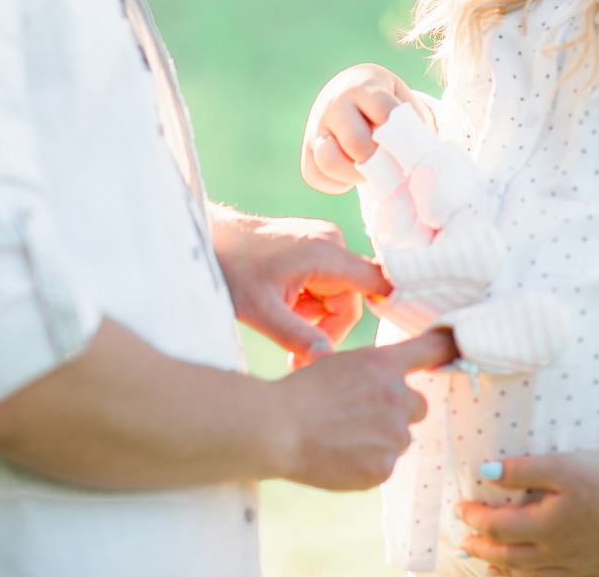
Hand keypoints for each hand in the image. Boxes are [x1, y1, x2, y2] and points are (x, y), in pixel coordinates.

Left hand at [211, 209, 390, 366]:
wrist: (208, 239)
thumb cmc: (230, 269)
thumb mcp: (259, 310)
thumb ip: (296, 335)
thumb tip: (327, 359)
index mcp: (326, 253)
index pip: (379, 282)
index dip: (390, 308)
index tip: (389, 340)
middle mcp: (332, 243)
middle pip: (351, 300)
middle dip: (326, 329)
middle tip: (295, 354)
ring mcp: (323, 243)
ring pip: (337, 297)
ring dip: (314, 317)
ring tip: (280, 322)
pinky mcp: (313, 248)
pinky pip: (325, 286)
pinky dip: (308, 304)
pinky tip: (282, 306)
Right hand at [270, 328, 457, 489]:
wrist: (278, 428)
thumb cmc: (301, 393)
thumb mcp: (339, 364)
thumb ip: (374, 373)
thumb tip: (393, 384)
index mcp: (384, 365)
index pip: (431, 350)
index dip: (447, 348)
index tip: (457, 348)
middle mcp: (397, 397)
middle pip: (418, 405)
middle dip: (397, 410)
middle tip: (362, 414)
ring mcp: (392, 435)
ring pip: (399, 438)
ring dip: (381, 438)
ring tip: (342, 436)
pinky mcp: (383, 468)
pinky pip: (385, 464)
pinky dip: (367, 463)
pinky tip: (339, 454)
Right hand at [302, 63, 431, 194]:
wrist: (347, 89)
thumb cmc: (383, 102)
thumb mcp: (400, 98)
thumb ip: (411, 121)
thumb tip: (417, 156)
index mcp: (363, 88)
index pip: (383, 111)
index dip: (401, 136)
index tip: (412, 152)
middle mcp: (335, 105)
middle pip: (356, 142)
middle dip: (379, 161)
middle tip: (393, 167)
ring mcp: (316, 127)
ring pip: (328, 161)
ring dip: (355, 175)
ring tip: (370, 172)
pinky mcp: (306, 149)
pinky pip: (314, 175)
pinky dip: (336, 184)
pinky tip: (352, 175)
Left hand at [458, 388, 598, 573]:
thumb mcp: (562, 465)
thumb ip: (521, 470)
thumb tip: (484, 472)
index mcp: (546, 526)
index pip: (497, 527)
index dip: (474, 518)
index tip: (460, 507)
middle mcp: (558, 553)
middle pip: (508, 557)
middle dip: (482, 548)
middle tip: (464, 542)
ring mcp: (579, 566)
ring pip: (531, 575)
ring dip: (504, 568)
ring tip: (489, 562)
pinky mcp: (598, 570)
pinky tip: (532, 572)